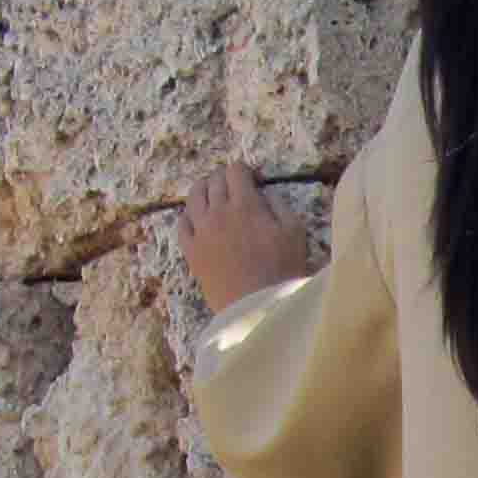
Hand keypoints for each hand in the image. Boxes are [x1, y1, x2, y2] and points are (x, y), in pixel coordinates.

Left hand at [182, 161, 316, 315]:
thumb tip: (264, 194)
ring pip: (194, 197)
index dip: (245, 171)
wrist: (257, 306)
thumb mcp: (295, 231)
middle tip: (235, 186)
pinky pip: (182, 224)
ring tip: (211, 192)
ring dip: (203, 188)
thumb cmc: (282, 269)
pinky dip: (188, 215)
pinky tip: (196, 218)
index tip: (253, 179)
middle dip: (225, 177)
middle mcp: (218, 212)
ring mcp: (201, 231)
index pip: (236, 171)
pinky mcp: (191, 251)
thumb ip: (279, 206)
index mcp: (245, 204)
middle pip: (214, 181)